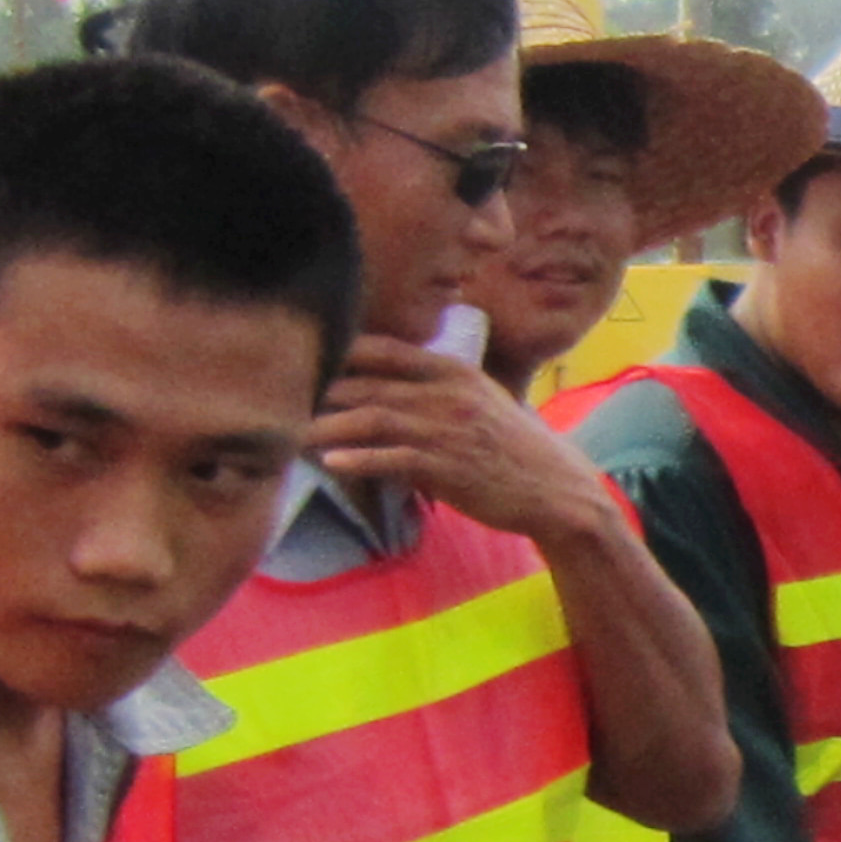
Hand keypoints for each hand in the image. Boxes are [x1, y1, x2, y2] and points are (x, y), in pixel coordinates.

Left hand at [307, 338, 620, 539]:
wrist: (558, 492)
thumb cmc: (517, 451)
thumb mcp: (484, 403)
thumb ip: (441, 389)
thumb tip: (392, 388)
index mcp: (455, 372)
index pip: (386, 349)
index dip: (343, 351)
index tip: (309, 359)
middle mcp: (448, 394)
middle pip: (368, 383)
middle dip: (322, 391)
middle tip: (282, 400)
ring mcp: (447, 429)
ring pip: (371, 418)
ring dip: (326, 426)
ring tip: (290, 434)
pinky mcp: (447, 466)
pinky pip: (390, 458)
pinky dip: (357, 459)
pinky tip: (329, 463)